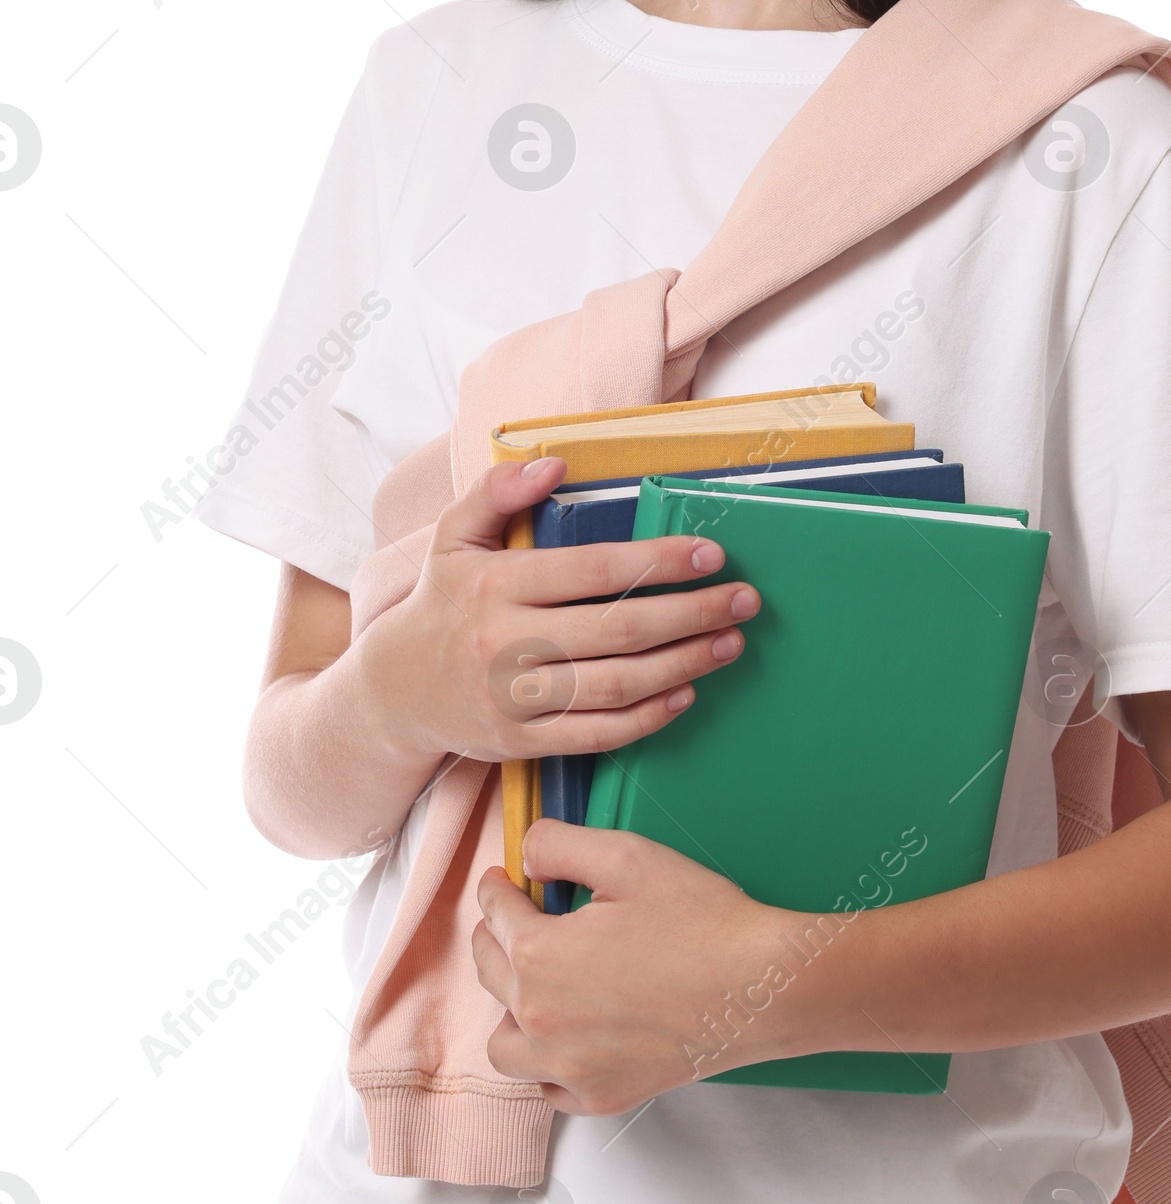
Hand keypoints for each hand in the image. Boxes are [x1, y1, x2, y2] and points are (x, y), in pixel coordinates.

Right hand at [359, 456, 760, 767]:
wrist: (393, 693)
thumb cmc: (440, 604)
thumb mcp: (453, 538)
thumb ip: (497, 492)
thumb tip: (554, 461)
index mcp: (496, 585)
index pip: (592, 570)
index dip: (657, 562)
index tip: (710, 554)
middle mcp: (506, 643)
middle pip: (619, 630)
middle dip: (693, 613)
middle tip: (743, 600)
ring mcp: (515, 698)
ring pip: (618, 685)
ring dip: (685, 664)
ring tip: (730, 642)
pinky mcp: (523, 741)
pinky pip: (600, 733)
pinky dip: (650, 716)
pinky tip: (686, 692)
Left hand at [472, 818, 805, 1113]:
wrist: (762, 986)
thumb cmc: (702, 920)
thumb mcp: (628, 856)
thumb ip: (559, 845)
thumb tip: (526, 858)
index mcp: (538, 955)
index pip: (496, 914)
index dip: (499, 889)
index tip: (505, 882)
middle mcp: (539, 1019)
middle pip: (490, 974)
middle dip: (498, 939)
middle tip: (520, 922)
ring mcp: (568, 1067)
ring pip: (505, 1045)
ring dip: (511, 1011)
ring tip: (541, 987)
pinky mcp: (602, 1096)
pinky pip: (547, 1088)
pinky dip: (547, 1065)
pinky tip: (569, 1039)